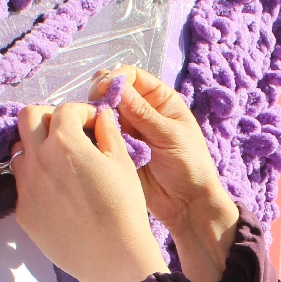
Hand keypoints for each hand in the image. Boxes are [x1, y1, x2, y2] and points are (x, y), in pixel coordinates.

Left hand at [10, 102, 167, 281]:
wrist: (112, 256)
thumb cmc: (123, 209)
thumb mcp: (123, 164)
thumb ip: (109, 133)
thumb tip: (102, 116)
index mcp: (65, 142)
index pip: (64, 109)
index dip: (82, 112)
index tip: (92, 123)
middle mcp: (39, 159)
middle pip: (27, 118)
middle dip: (47, 118)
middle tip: (66, 131)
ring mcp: (26, 186)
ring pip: (19, 152)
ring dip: (36, 148)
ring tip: (58, 162)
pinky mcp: (23, 211)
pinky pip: (23, 185)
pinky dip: (37, 181)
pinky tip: (59, 194)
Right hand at [94, 66, 239, 281]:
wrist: (186, 205)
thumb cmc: (190, 167)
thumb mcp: (170, 136)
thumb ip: (143, 114)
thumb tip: (117, 86)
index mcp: (161, 100)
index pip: (133, 76)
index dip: (116, 78)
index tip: (102, 89)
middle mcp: (142, 111)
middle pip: (113, 91)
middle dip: (100, 94)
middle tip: (92, 105)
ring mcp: (128, 130)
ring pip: (104, 113)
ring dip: (95, 115)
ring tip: (90, 123)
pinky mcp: (118, 149)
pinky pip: (101, 136)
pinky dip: (94, 134)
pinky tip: (90, 138)